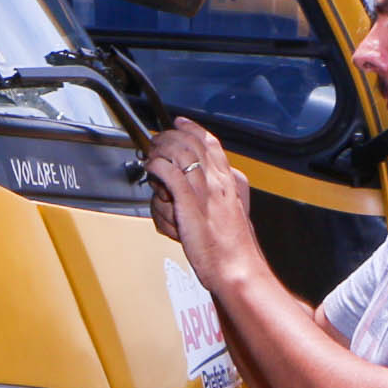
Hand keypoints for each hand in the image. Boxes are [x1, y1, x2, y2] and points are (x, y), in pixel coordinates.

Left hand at [147, 120, 260, 292]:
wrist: (236, 265)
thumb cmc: (231, 248)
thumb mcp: (229, 215)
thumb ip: (215, 199)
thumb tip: (196, 193)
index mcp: (230, 181)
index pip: (211, 143)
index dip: (193, 129)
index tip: (180, 122)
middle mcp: (218, 180)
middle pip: (191, 142)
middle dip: (170, 136)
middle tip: (156, 140)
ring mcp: (203, 189)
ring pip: (179, 152)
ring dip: (160, 149)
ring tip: (150, 155)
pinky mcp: (188, 201)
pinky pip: (168, 172)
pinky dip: (156, 166)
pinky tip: (151, 169)